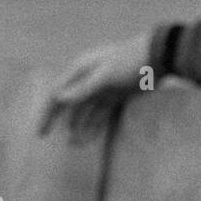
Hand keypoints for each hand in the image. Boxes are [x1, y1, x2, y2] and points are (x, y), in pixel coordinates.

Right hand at [37, 32, 152, 136]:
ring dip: (77, 125)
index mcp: (80, 70)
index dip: (47, 114)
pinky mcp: (115, 95)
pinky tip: (89, 138)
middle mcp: (87, 78)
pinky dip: (94, 125)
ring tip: (73, 144)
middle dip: (57, 119)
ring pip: (84, 110)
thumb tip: (59, 98)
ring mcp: (102, 87)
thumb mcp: (105, 76)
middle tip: (45, 136)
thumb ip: (83, 89)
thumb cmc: (130, 62)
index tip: (40, 133)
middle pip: (67, 102)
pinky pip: (100, 113)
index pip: (56, 94)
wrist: (159, 56)